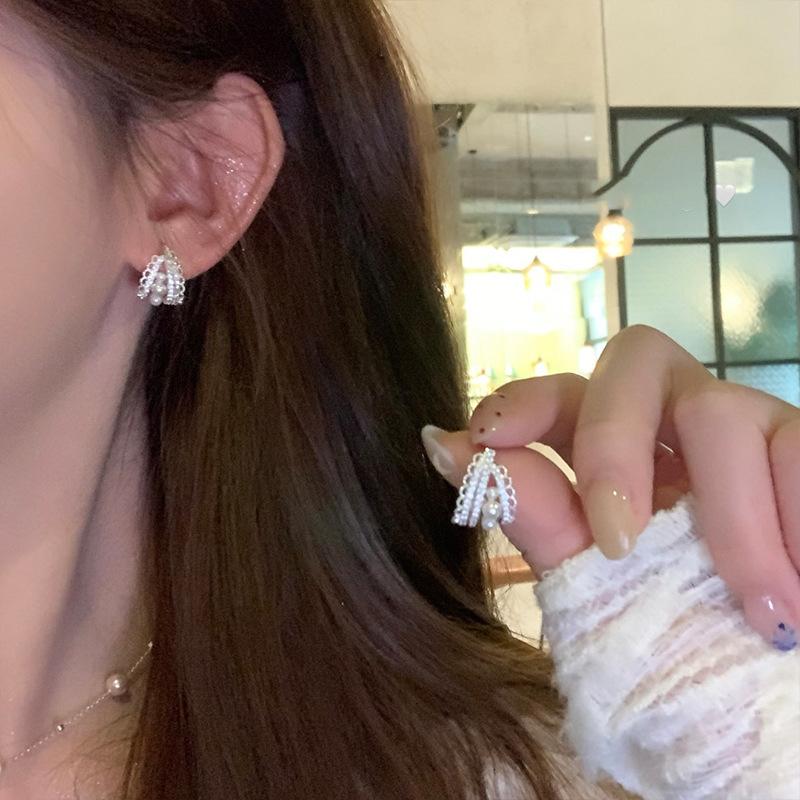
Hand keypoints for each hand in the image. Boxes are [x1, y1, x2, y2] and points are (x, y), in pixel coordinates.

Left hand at [421, 324, 799, 650]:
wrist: (770, 698)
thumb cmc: (681, 644)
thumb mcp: (597, 586)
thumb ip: (534, 513)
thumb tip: (439, 444)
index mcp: (613, 454)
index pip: (562, 393)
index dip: (523, 399)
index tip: (485, 436)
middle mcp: (675, 425)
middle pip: (637, 361)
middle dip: (614, 442)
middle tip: (618, 542)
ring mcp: (748, 429)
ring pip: (721, 410)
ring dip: (730, 519)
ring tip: (761, 614)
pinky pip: (799, 447)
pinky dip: (795, 521)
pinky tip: (796, 597)